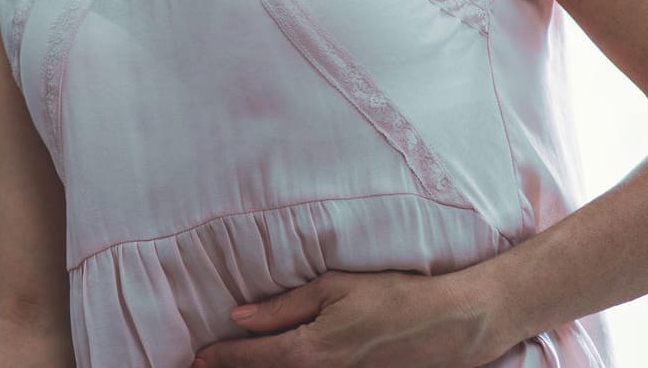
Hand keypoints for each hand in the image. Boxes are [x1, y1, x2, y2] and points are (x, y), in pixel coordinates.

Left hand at [192, 270, 502, 367]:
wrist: (450, 325)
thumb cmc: (393, 297)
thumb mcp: (333, 288)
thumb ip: (282, 307)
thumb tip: (240, 316)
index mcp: (310, 351)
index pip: (252, 357)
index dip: (221, 357)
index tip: (197, 357)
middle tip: (203, 366)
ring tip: (236, 367)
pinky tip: (279, 366)